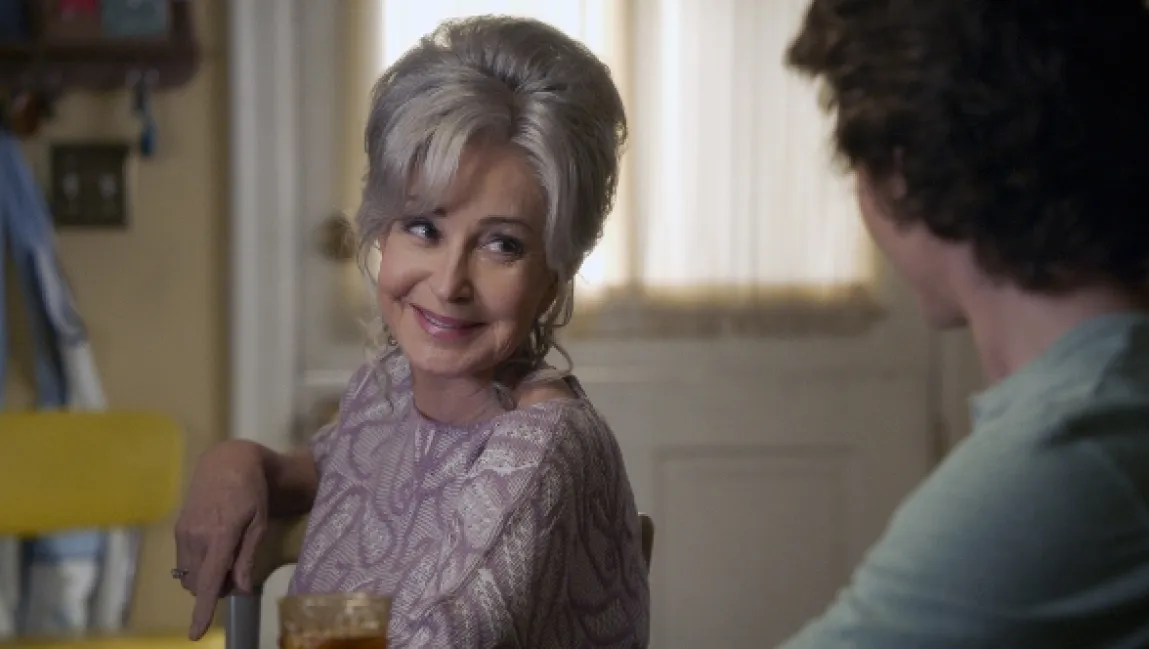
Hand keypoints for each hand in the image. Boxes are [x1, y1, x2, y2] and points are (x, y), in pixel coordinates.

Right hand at [174, 440, 269, 639]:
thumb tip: (242, 591)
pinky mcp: (178, 529)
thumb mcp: (259, 522)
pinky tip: (215, 549)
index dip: (203, 610)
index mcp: (221, 534)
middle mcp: (197, 535)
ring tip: (228, 556)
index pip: (210, 581)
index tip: (195, 634)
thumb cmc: (252, 491)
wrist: (226, 461)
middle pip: (201, 584)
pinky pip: (185, 562)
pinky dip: (199, 567)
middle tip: (238, 570)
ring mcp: (184, 532)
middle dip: (217, 588)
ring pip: (190, 576)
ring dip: (206, 579)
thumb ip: (248, 557)